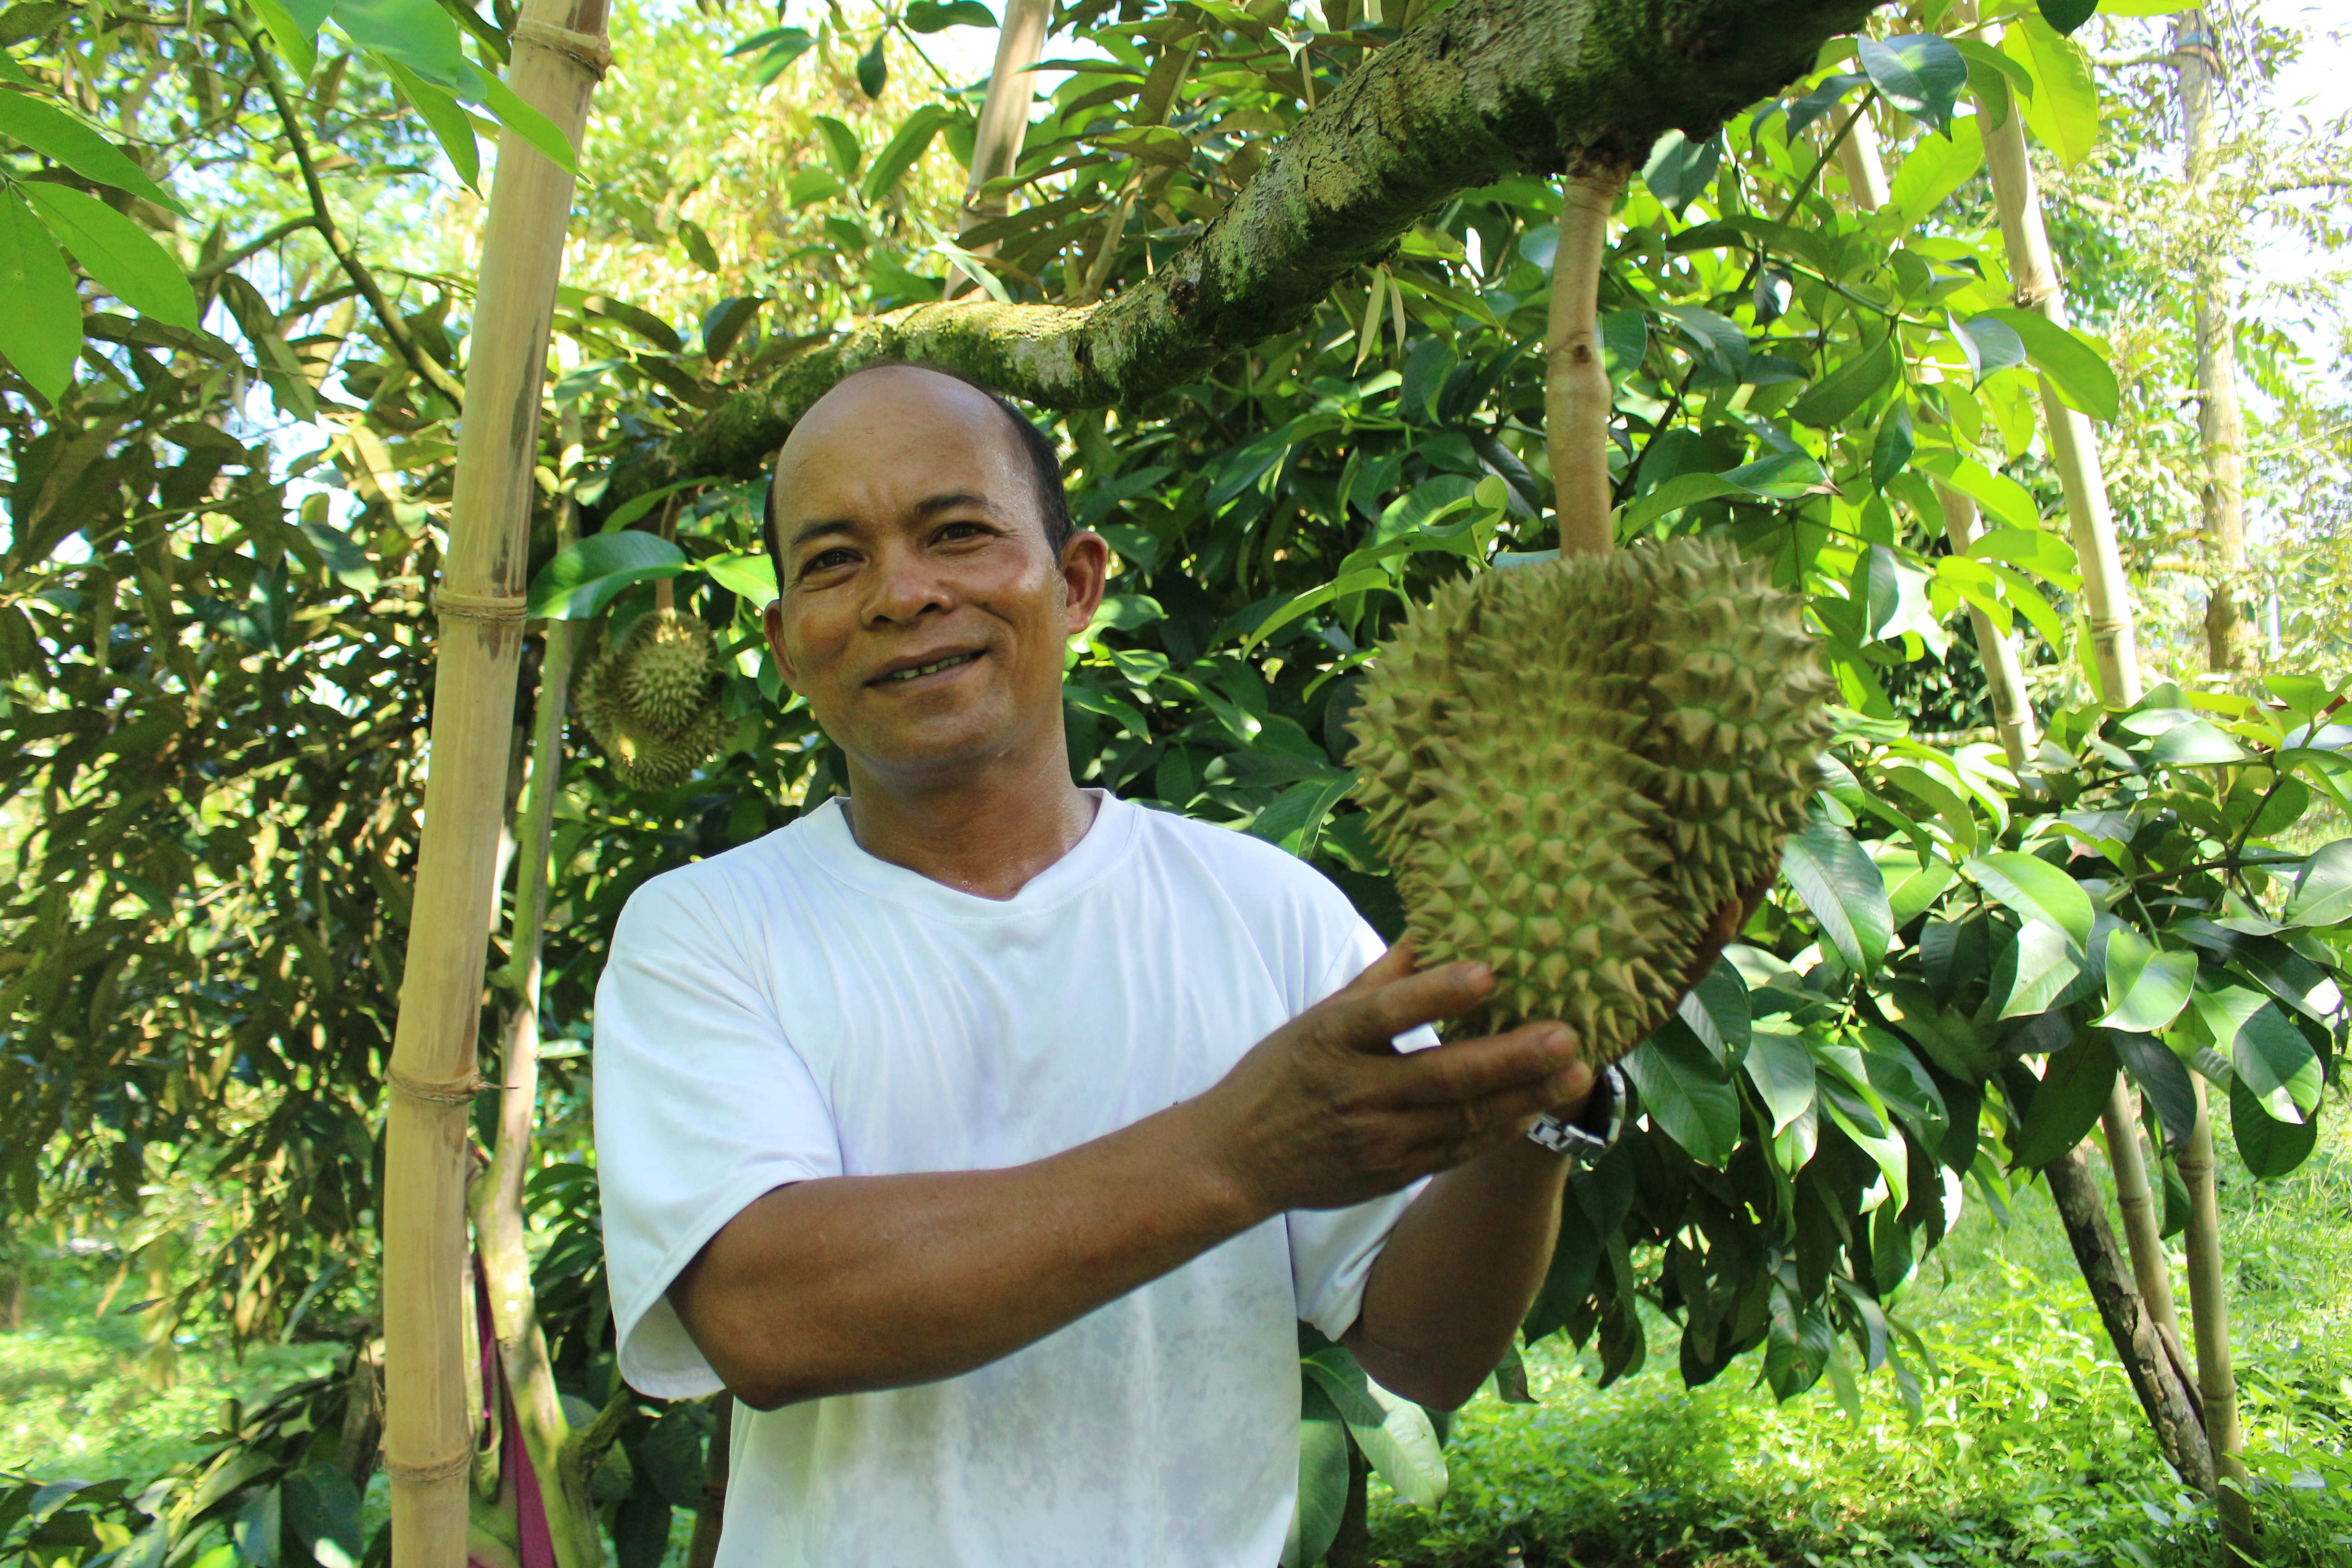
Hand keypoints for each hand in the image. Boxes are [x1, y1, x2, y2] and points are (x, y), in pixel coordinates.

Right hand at [1191, 942, 1589, 1217]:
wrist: (1238, 1159)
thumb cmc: (1280, 1075)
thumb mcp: (1315, 1020)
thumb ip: (1377, 982)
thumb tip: (1430, 930)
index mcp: (1329, 1040)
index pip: (1387, 1014)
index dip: (1438, 994)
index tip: (1489, 972)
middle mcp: (1354, 1092)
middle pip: (1443, 1076)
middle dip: (1512, 1057)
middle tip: (1568, 1036)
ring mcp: (1376, 1139)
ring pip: (1463, 1119)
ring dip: (1525, 1096)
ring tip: (1575, 1074)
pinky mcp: (1392, 1173)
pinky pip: (1458, 1152)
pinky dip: (1501, 1131)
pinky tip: (1538, 1108)